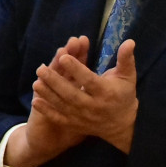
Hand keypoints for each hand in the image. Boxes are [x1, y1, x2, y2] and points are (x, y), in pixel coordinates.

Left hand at [9, 37, 139, 166]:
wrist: (122, 125)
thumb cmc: (124, 95)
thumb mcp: (128, 76)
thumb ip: (126, 59)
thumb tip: (130, 41)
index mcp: (106, 92)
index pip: (89, 80)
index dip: (76, 69)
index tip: (64, 57)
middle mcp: (93, 106)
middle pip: (72, 94)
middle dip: (55, 81)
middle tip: (41, 68)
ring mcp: (83, 117)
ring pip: (63, 106)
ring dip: (48, 94)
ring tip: (36, 81)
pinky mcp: (76, 124)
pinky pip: (59, 119)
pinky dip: (47, 111)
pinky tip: (35, 101)